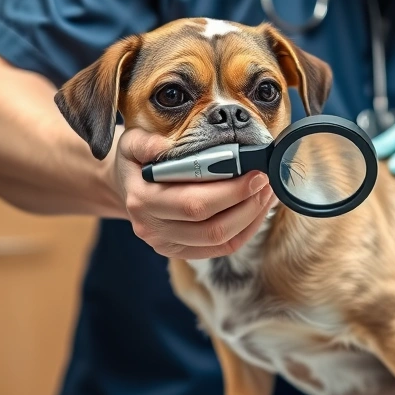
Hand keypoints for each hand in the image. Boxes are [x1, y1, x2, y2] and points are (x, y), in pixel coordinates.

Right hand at [112, 127, 276, 258]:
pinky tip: (257, 209)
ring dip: (251, 218)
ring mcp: (167, 245)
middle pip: (212, 227)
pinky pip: (222, 248)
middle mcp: (152, 228)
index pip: (194, 203)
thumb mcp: (131, 142)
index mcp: (142, 200)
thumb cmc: (137, 161)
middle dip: (247, 205)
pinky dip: (246, 230)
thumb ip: (145, 143)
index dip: (231, 192)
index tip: (256, 173)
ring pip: (221, 241)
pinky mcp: (182, 252)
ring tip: (267, 193)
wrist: (126, 186)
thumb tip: (162, 146)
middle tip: (267, 181)